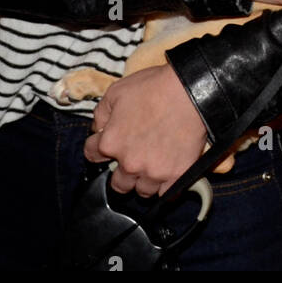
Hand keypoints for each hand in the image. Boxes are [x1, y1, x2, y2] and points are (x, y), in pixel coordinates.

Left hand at [84, 64, 232, 195]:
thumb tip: (98, 128)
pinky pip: (167, 194)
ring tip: (154, 165)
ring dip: (144, 180)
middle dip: (122, 171)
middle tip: (134, 158)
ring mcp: (153, 172)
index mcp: (110, 143)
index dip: (98, 148)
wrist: (190, 90)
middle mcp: (129, 163)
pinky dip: (166, 187)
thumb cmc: (155, 88)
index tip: (107, 145)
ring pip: (142, 191)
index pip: (92, 155)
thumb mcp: (117, 91)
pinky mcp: (176, 175)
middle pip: (118, 183)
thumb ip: (101, 113)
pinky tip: (168, 175)